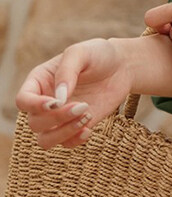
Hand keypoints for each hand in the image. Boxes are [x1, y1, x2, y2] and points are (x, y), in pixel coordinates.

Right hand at [15, 38, 133, 149]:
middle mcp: (45, 101)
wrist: (123, 65)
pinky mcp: (77, 125)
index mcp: (39, 81)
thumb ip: (67, 72)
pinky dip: (75, 140)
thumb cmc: (98, 54)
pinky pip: (67, 144)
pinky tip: (88, 128)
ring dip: (63, 134)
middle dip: (57, 118)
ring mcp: (61, 116)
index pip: (23, 100)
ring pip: (45, 139)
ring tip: (86, 116)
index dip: (34, 105)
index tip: (56, 102)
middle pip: (34, 123)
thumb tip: (58, 99)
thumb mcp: (81, 53)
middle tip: (82, 106)